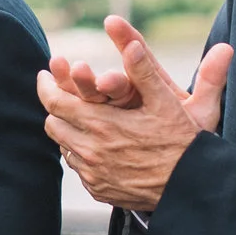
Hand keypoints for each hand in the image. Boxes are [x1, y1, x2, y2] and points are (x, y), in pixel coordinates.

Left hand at [38, 19, 224, 211]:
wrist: (190, 186)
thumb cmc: (181, 141)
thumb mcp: (165, 101)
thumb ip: (144, 71)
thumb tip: (131, 44)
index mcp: (101, 124)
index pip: (55, 103)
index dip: (46, 86)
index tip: (45, 75)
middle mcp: (91, 151)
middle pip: (53, 125)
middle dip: (55, 107)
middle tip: (61, 94)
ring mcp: (93, 174)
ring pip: (64, 147)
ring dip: (68, 131)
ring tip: (80, 118)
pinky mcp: (99, 190)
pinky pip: (78, 168)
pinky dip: (81, 154)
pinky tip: (96, 145)